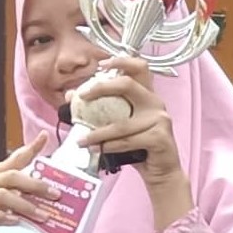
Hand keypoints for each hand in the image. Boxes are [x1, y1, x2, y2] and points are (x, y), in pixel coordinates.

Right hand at [0, 140, 50, 232]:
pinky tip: (16, 221)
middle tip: (55, 195)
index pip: (16, 158)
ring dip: (26, 206)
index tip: (44, 136)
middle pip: (12, 176)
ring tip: (43, 215)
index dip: (30, 147)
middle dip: (36, 185)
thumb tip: (53, 188)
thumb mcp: (12, 200)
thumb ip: (27, 191)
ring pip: (3, 195)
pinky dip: (4, 217)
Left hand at [68, 60, 179, 184]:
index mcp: (147, 95)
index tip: (101, 65)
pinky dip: (110, 146)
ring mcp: (161, 119)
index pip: (139, 67)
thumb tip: (70, 96)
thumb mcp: (119, 125)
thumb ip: (99, 110)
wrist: (161, 172)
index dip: (121, 61)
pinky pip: (128, 141)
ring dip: (98, 133)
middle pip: (128, 84)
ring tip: (81, 140)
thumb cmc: (139, 147)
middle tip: (82, 96)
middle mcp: (155, 103)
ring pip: (122, 123)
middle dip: (101, 87)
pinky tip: (99, 150)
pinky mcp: (160, 137)